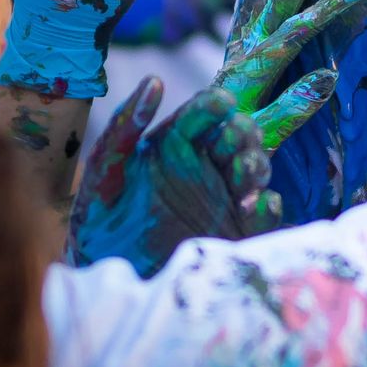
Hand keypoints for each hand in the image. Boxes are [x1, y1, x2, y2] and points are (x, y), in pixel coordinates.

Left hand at [67, 77, 282, 276]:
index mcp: (174, 144)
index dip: (217, 104)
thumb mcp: (103, 174)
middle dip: (245, 136)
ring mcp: (224, 194)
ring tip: (242, 190)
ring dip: (256, 168)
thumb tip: (154, 80)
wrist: (113, 285)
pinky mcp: (239, 227)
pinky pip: (267, 208)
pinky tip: (250, 211)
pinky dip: (266, 205)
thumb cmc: (99, 226)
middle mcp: (204, 164)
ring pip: (259, 165)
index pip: (206, 110)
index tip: (223, 108)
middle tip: (234, 153)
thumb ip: (123, 128)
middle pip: (241, 132)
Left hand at [216, 0, 366, 150]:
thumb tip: (328, 75)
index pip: (299, 28)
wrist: (188, 152)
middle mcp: (245, 48)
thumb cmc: (228, 151)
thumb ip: (290, 110)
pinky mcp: (238, 49)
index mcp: (253, 67)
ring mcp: (240, 44)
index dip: (333, 7)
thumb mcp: (260, 138)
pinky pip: (252, 4)